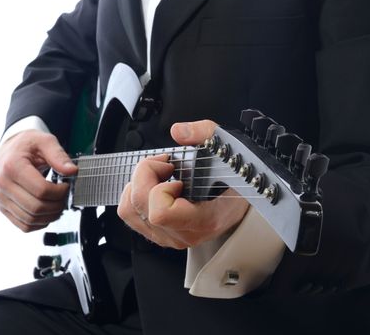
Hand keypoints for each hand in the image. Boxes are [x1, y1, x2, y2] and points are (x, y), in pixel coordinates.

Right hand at [0, 130, 77, 231]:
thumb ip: (59, 155)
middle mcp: (3, 184)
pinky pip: (24, 225)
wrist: (11, 149)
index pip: (41, 190)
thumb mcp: (45, 141)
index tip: (66, 186)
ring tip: (57, 204)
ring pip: (30, 220)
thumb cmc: (28, 145)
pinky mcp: (3, 207)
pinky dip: (40, 223)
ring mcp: (1, 198)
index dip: (59, 192)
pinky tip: (47, 212)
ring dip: (50, 216)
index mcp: (12, 166)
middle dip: (57, 205)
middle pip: (36, 208)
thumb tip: (72, 171)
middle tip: (64, 196)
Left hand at [117, 120, 248, 248]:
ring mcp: (170, 237)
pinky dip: (135, 194)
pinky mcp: (159, 235)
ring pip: (129, 211)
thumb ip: (205, 135)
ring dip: (138, 184)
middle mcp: (184, 233)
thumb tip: (178, 131)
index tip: (175, 174)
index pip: (161, 214)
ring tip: (159, 175)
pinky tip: (154, 185)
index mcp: (203, 219)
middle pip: (140, 206)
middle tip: (165, 165)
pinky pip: (130, 215)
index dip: (160, 188)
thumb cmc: (235, 180)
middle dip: (145, 175)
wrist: (240, 203)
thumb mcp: (227, 150)